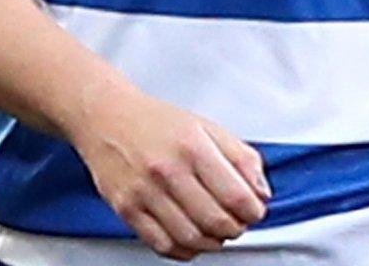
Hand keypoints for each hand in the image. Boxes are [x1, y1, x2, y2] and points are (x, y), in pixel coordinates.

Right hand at [69, 82, 270, 259]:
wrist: (107, 118)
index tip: (255, 212)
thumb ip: (241, 158)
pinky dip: (183, 250)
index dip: (253, 211)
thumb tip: (261, 192)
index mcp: (194, 148)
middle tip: (239, 224)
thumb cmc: (158, 122)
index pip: (235, 195)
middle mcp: (168, 171)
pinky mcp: (126, 209)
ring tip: (218, 233)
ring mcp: (144, 192)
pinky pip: (160, 243)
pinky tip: (192, 241)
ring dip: (212, 243)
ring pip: (189, 237)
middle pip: (214, 220)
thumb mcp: (208, 128)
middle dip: (235, 229)